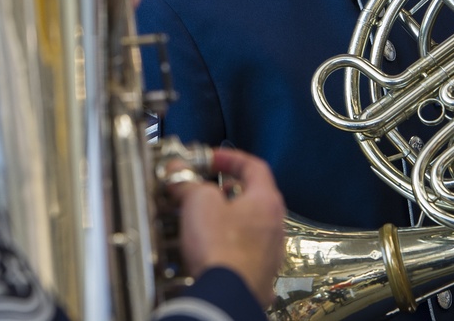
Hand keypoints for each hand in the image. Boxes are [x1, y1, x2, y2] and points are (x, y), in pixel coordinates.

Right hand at [167, 147, 285, 308]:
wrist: (227, 294)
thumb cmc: (221, 249)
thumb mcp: (199, 202)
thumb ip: (189, 183)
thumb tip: (179, 175)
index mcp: (266, 201)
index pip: (254, 166)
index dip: (230, 158)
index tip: (211, 159)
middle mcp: (274, 226)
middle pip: (252, 196)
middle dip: (225, 189)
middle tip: (204, 188)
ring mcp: (269, 252)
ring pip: (248, 224)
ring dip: (225, 217)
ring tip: (201, 219)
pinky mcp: (258, 273)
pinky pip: (243, 249)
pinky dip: (226, 243)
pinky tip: (208, 248)